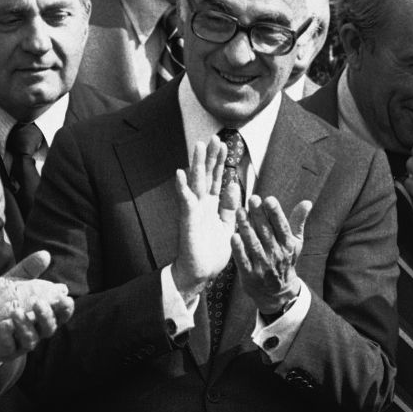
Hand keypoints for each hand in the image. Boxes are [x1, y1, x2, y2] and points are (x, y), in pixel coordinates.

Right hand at [0, 250, 72, 372]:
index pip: (8, 279)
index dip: (31, 275)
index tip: (48, 266)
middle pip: (17, 291)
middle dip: (42, 290)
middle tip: (62, 290)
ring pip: (14, 307)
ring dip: (37, 306)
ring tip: (55, 304)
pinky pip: (1, 329)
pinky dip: (19, 326)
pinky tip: (34, 324)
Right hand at [171, 136, 241, 298]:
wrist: (201, 274)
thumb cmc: (212, 251)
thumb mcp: (227, 226)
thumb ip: (230, 207)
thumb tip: (233, 186)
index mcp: (211, 206)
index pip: (216, 179)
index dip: (219, 162)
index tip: (224, 144)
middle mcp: (200, 205)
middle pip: (205, 176)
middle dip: (209, 157)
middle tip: (213, 137)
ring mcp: (193, 212)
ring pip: (195, 183)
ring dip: (196, 164)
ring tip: (197, 146)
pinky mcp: (187, 222)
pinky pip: (185, 202)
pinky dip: (182, 188)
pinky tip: (179, 173)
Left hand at [234, 195, 309, 314]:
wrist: (277, 292)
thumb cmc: (284, 260)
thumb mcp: (295, 242)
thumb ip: (298, 221)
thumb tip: (307, 202)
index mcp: (288, 245)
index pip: (282, 227)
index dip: (276, 213)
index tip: (269, 199)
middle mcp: (276, 255)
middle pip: (266, 232)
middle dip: (259, 215)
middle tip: (252, 199)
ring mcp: (263, 266)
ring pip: (254, 244)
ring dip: (246, 227)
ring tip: (240, 212)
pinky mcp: (250, 275)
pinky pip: (243, 260)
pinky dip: (239, 249)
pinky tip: (233, 236)